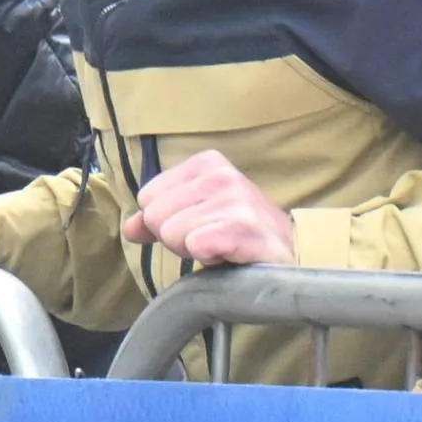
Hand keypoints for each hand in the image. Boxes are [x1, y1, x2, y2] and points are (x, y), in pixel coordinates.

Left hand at [125, 150, 297, 266]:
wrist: (291, 253)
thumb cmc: (238, 234)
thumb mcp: (195, 216)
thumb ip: (158, 218)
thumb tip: (130, 227)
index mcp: (206, 163)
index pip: (147, 198)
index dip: (166, 221)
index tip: (199, 225)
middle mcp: (221, 174)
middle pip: (155, 217)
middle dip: (176, 238)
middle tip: (210, 239)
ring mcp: (234, 198)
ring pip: (171, 234)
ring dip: (194, 250)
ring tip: (222, 245)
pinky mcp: (243, 226)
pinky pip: (195, 246)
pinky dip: (208, 257)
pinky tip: (230, 254)